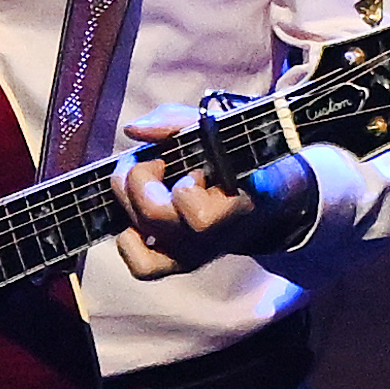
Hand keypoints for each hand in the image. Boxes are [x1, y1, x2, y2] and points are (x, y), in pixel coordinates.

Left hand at [109, 119, 316, 279]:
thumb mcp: (214, 128)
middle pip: (156, 216)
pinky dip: (128, 240)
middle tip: (154, 160)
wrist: (261, 197)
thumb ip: (175, 122)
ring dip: (128, 199)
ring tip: (142, 181)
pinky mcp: (177, 264)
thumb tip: (134, 130)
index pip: (199, 218)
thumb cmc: (233, 156)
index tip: (195, 168)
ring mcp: (195, 254)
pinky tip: (136, 215)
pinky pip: (141, 266)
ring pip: (142, 234)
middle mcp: (214, 237)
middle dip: (141, 177)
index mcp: (236, 205)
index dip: (185, 188)